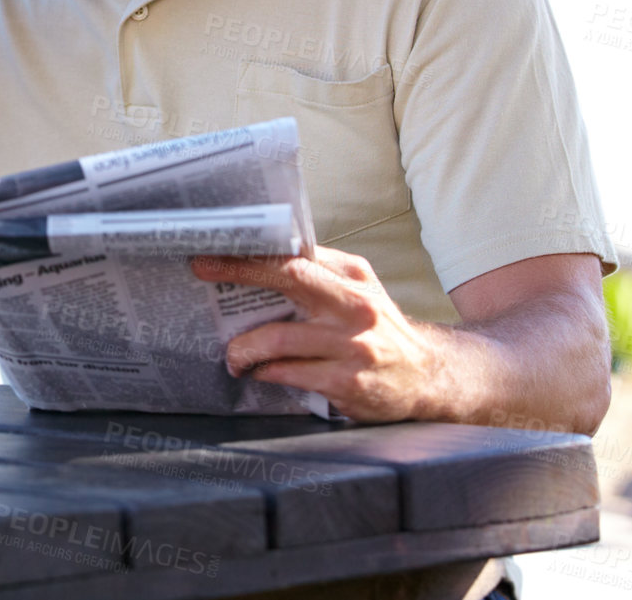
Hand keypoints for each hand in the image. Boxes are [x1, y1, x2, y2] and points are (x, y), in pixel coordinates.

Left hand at [190, 246, 442, 421]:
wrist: (429, 377)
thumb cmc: (378, 330)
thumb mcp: (357, 291)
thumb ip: (318, 274)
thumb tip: (259, 257)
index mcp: (352, 276)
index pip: (295, 254)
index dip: (251, 250)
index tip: (212, 248)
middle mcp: (354, 305)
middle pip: (289, 278)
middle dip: (239, 272)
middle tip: (202, 274)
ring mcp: (353, 345)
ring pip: (278, 337)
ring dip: (243, 346)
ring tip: (233, 355)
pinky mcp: (349, 382)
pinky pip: (290, 373)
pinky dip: (266, 372)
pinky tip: (258, 373)